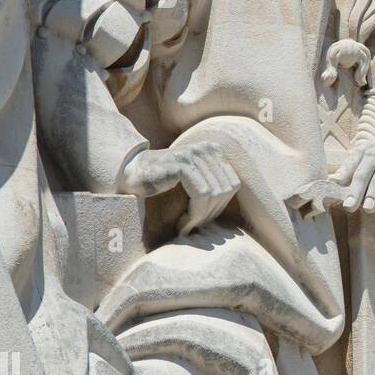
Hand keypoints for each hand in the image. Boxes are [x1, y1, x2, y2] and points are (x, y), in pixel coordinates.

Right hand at [119, 143, 240, 235]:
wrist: (132, 178)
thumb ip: (216, 192)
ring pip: (215, 195)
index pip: (233, 185)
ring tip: (184, 226)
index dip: (218, 207)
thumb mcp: (196, 189)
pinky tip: (181, 224)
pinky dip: (194, 214)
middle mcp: (208, 149)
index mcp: (215, 152)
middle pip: (226, 191)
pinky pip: (202, 195)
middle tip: (191, 226)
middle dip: (210, 214)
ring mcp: (196, 153)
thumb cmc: (164, 188)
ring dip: (200, 217)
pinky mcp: (184, 163)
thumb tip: (242, 219)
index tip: (199, 220)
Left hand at [331, 131, 374, 245]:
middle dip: (360, 183)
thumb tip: (332, 179)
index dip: (349, 168)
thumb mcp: (370, 187)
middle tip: (350, 205)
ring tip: (368, 209)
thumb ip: (355, 178)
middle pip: (374, 157)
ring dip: (374, 189)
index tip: (338, 185)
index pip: (363, 151)